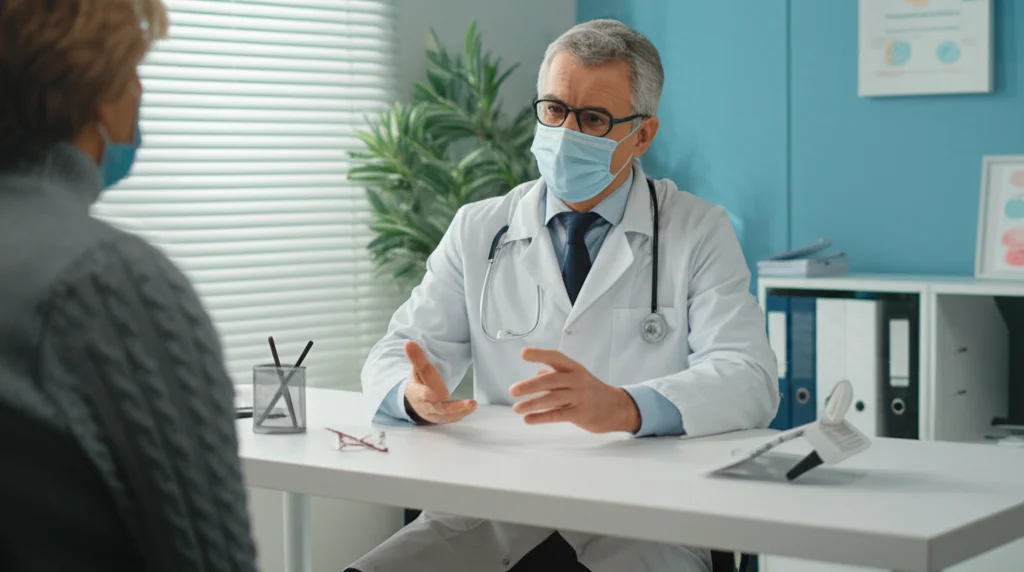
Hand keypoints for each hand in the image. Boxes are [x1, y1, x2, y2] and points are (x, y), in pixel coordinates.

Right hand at [402, 341, 476, 424]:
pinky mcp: (440, 418)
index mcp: (417, 391)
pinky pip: (450, 418)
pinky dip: (460, 414)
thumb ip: (416, 357)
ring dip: (460, 410)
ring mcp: (432, 413)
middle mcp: (424, 404)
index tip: (439, 393)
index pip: (423, 387)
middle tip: (469, 403)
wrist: (413, 401)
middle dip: (452, 406)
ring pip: (446, 414)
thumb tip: (409, 342)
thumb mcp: (416, 370)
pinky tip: (470, 408)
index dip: (428, 388)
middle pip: (437, 406)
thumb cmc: (418, 383)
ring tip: (473, 404)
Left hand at [508, 348, 640, 433]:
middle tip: (512, 390)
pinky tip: (529, 419)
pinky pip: (558, 415)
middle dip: (529, 385)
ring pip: (552, 398)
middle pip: (550, 380)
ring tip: (517, 408)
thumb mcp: (577, 378)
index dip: (539, 354)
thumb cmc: (593, 391)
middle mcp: (577, 380)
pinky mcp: (581, 414)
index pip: (555, 357)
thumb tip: (538, 373)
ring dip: (532, 403)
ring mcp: (580, 397)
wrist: (617, 408)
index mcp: (574, 369)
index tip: (523, 354)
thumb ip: (557, 375)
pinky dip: (541, 417)